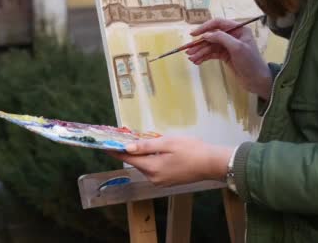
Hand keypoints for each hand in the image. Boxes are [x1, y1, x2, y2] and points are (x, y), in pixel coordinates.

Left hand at [107, 136, 232, 186]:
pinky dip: (152, 160)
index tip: (104, 145)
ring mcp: (161, 181)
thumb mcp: (167, 143)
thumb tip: (127, 148)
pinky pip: (154, 169)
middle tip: (126, 137)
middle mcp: (154, 177)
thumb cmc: (192, 150)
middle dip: (131, 151)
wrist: (213, 163)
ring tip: (143, 141)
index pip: (128, 159)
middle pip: (137, 162)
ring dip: (143, 155)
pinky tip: (157, 151)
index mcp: (152, 167)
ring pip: (146, 166)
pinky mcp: (169, 181)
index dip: (115, 151)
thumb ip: (146, 146)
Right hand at [187, 19, 272, 99]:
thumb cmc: (251, 62)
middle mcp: (232, 36)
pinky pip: (212, 54)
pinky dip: (204, 57)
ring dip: (200, 52)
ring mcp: (228, 46)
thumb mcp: (237, 48)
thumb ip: (221, 38)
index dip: (205, 27)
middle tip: (188, 51)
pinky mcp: (225, 55)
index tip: (193, 35)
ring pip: (210, 46)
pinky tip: (197, 61)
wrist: (257, 80)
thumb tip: (206, 35)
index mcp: (238, 29)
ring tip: (191, 59)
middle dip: (200, 44)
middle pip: (212, 36)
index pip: (218, 23)